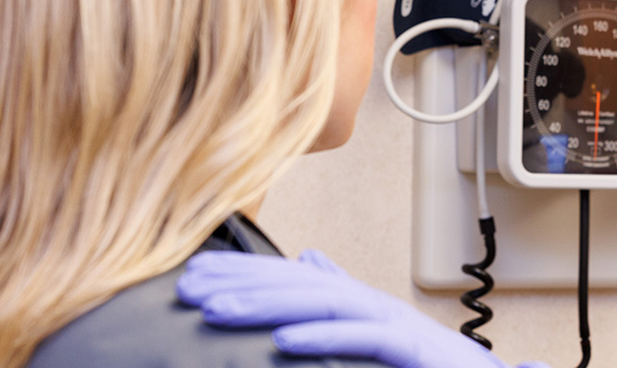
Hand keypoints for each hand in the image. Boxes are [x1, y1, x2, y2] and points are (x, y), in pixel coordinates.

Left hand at [178, 250, 548, 367]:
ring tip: (217, 310)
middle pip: (298, 283)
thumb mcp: (375, 331)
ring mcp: (392, 324)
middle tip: (187, 287)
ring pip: (322, 303)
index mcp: (358, 302)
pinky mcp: (410, 349)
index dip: (241, 273)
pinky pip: (363, 338)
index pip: (291, 278)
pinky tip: (282, 341)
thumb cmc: (429, 367)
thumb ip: (342, 298)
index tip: (190, 276)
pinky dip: (322, 337)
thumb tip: (310, 259)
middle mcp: (372, 304)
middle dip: (240, 282)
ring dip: (266, 305)